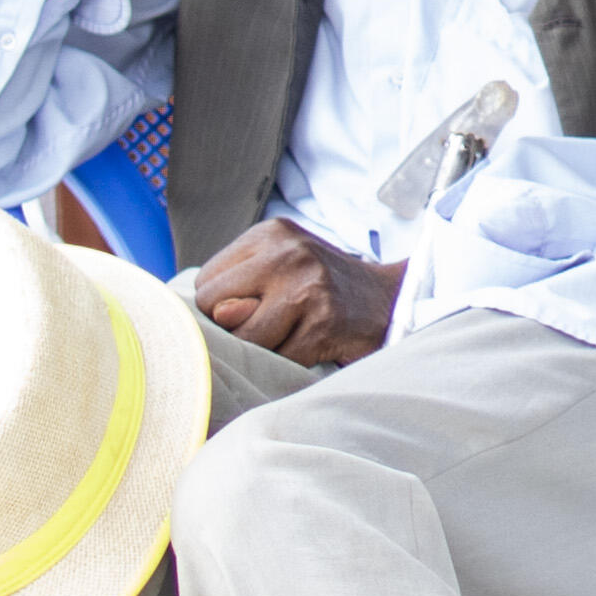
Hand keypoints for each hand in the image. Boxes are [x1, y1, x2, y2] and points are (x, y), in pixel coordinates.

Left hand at [188, 218, 403, 366]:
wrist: (390, 300)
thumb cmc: (322, 287)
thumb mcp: (279, 267)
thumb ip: (239, 288)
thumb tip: (219, 314)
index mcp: (270, 234)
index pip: (205, 282)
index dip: (222, 304)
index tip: (256, 304)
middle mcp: (288, 253)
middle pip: (216, 309)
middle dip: (237, 325)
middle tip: (275, 319)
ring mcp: (308, 287)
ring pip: (245, 339)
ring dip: (266, 347)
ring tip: (295, 331)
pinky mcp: (323, 323)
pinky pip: (278, 359)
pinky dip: (291, 361)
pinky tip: (314, 343)